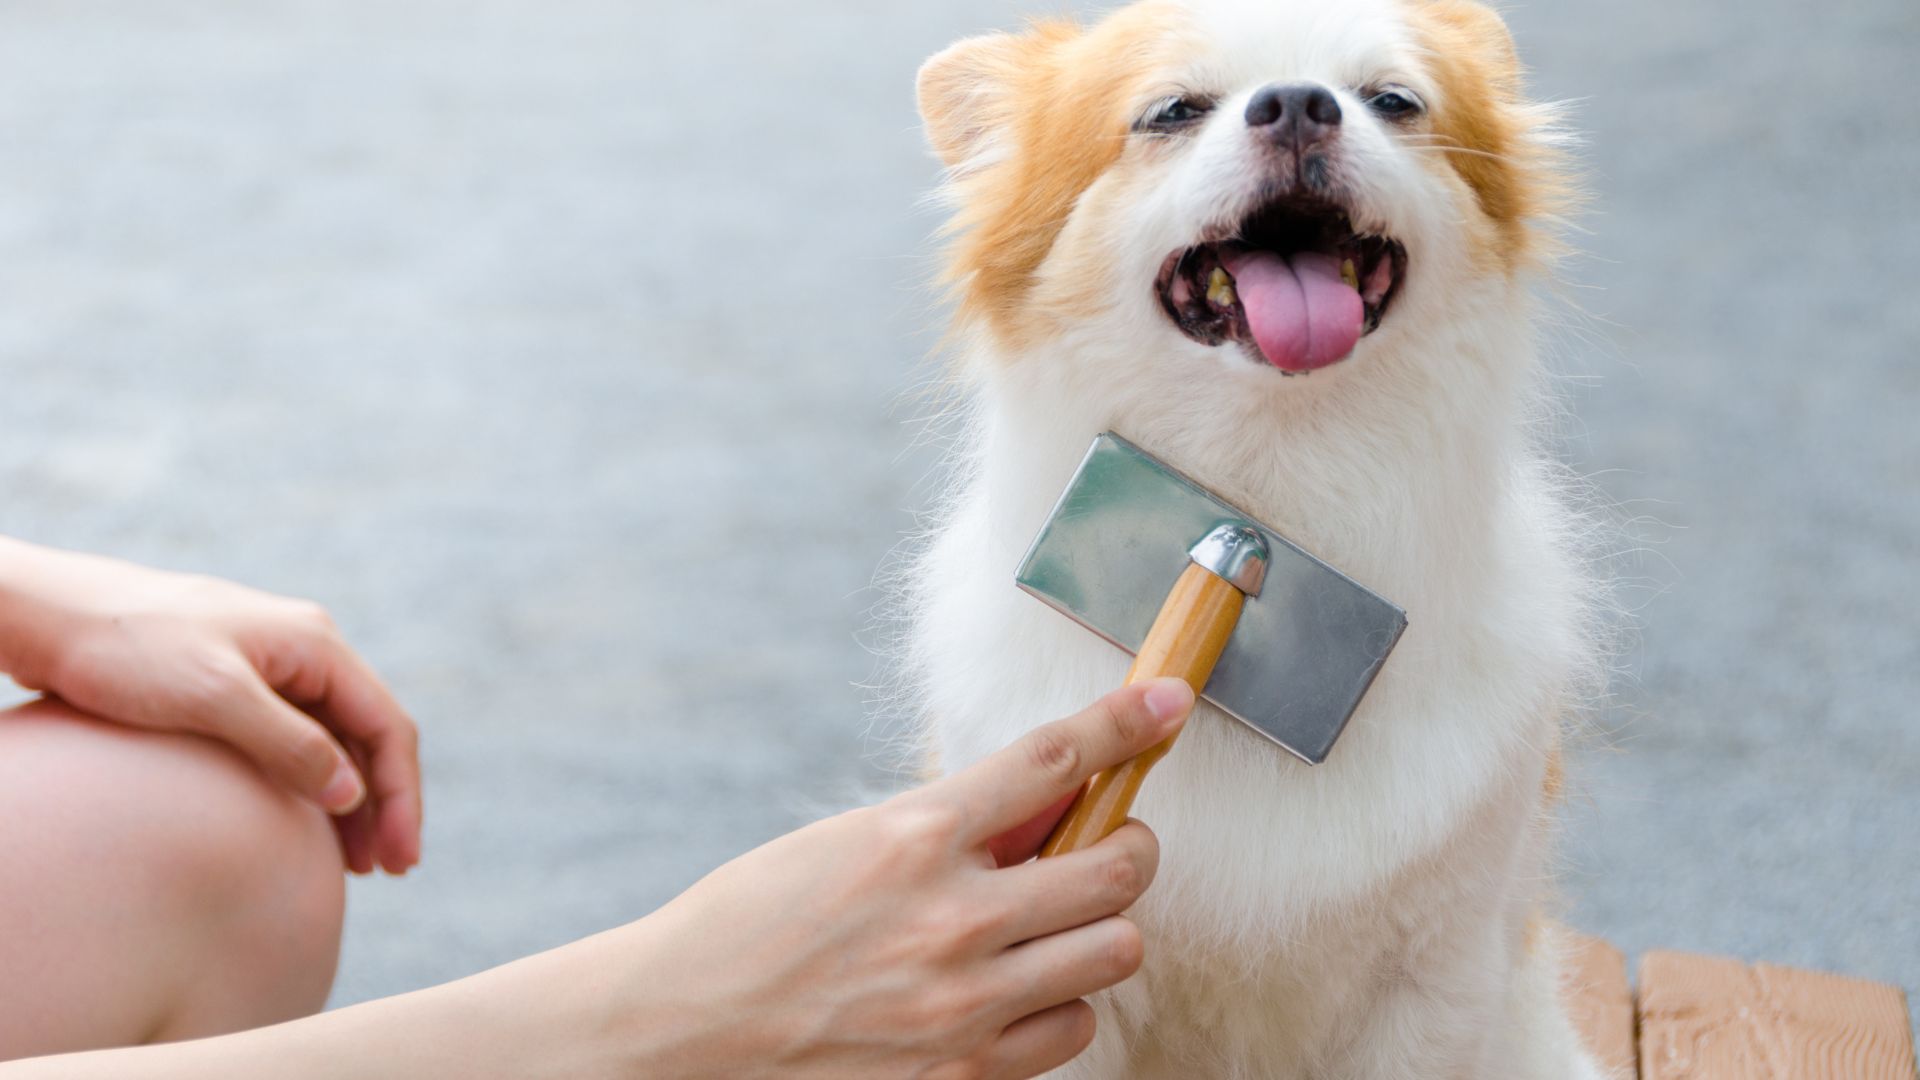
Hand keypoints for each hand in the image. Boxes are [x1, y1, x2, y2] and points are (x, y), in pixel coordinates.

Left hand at [0, 539, 419, 874]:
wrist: (46, 615)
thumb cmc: (125, 647)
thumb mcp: (212, 698)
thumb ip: (289, 745)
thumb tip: (352, 795)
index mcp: (315, 644)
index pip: (387, 726)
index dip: (401, 796)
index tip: (400, 858)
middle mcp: (304, 651)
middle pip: (368, 735)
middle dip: (384, 804)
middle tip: (386, 870)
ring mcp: (270, 667)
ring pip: (333, 740)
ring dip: (351, 799)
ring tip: (354, 861)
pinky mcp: (233, 684)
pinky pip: (294, 739)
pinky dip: (309, 784)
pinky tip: (303, 823)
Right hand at [507, 678, 1192, 1079]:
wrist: (678, 1032)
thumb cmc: (752, 925)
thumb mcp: (845, 842)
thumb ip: (949, 825)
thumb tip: (1049, 803)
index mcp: (910, 836)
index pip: (1052, 760)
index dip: (1125, 722)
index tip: (1167, 704)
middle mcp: (949, 918)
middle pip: (1119, 867)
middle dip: (1128, 848)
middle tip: (1107, 847)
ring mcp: (963, 1005)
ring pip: (1116, 952)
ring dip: (1096, 933)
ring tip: (1050, 930)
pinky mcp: (964, 1075)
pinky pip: (1073, 1030)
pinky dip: (1057, 1007)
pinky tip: (1013, 994)